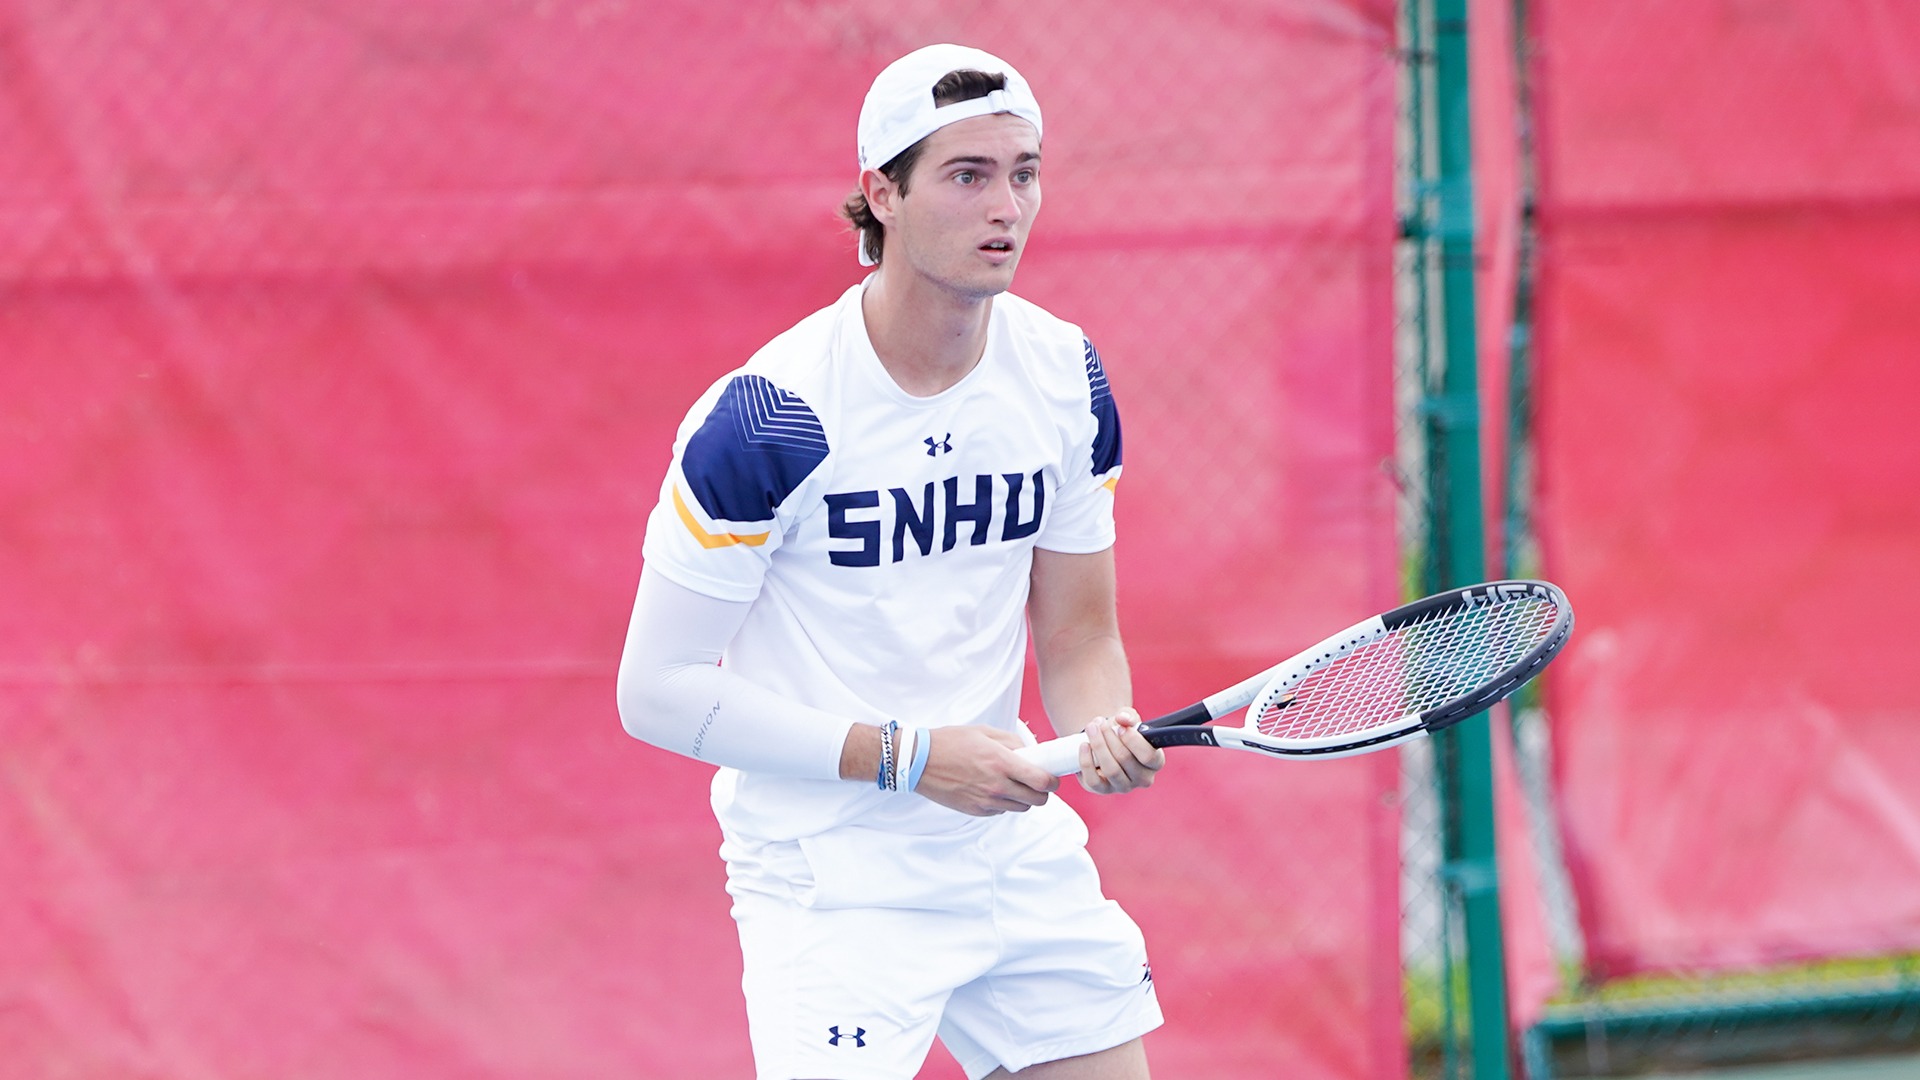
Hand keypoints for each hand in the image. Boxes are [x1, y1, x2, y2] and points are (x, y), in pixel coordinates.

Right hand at [913, 726, 1060, 816]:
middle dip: (1042, 792)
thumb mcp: (985, 733)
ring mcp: (986, 801)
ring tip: (1012, 784)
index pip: (1042, 781)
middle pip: (1037, 800)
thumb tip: (1032, 752)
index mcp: (1001, 763)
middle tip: (1036, 782)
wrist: (919, 761)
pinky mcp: (976, 811)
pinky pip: (1001, 811)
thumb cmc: (951, 742)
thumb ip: (1012, 742)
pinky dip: (1003, 802)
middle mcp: (996, 785)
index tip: (1052, 777)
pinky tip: (992, 788)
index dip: (1052, 781)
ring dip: (1022, 798)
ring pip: (1020, 808)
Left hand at [1076, 707, 1163, 794]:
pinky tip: (1083, 745)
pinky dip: (1086, 762)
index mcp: (1155, 762)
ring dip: (1098, 746)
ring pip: (1111, 770)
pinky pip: (1094, 781)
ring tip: (1091, 729)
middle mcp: (1142, 778)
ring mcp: (1123, 787)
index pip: (1149, 756)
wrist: (1106, 741)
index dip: (1133, 740)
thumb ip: (1129, 716)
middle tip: (1100, 723)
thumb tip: (1122, 718)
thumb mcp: (1129, 720)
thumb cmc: (1122, 731)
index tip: (1121, 727)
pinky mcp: (1103, 790)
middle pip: (1125, 759)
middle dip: (1110, 737)